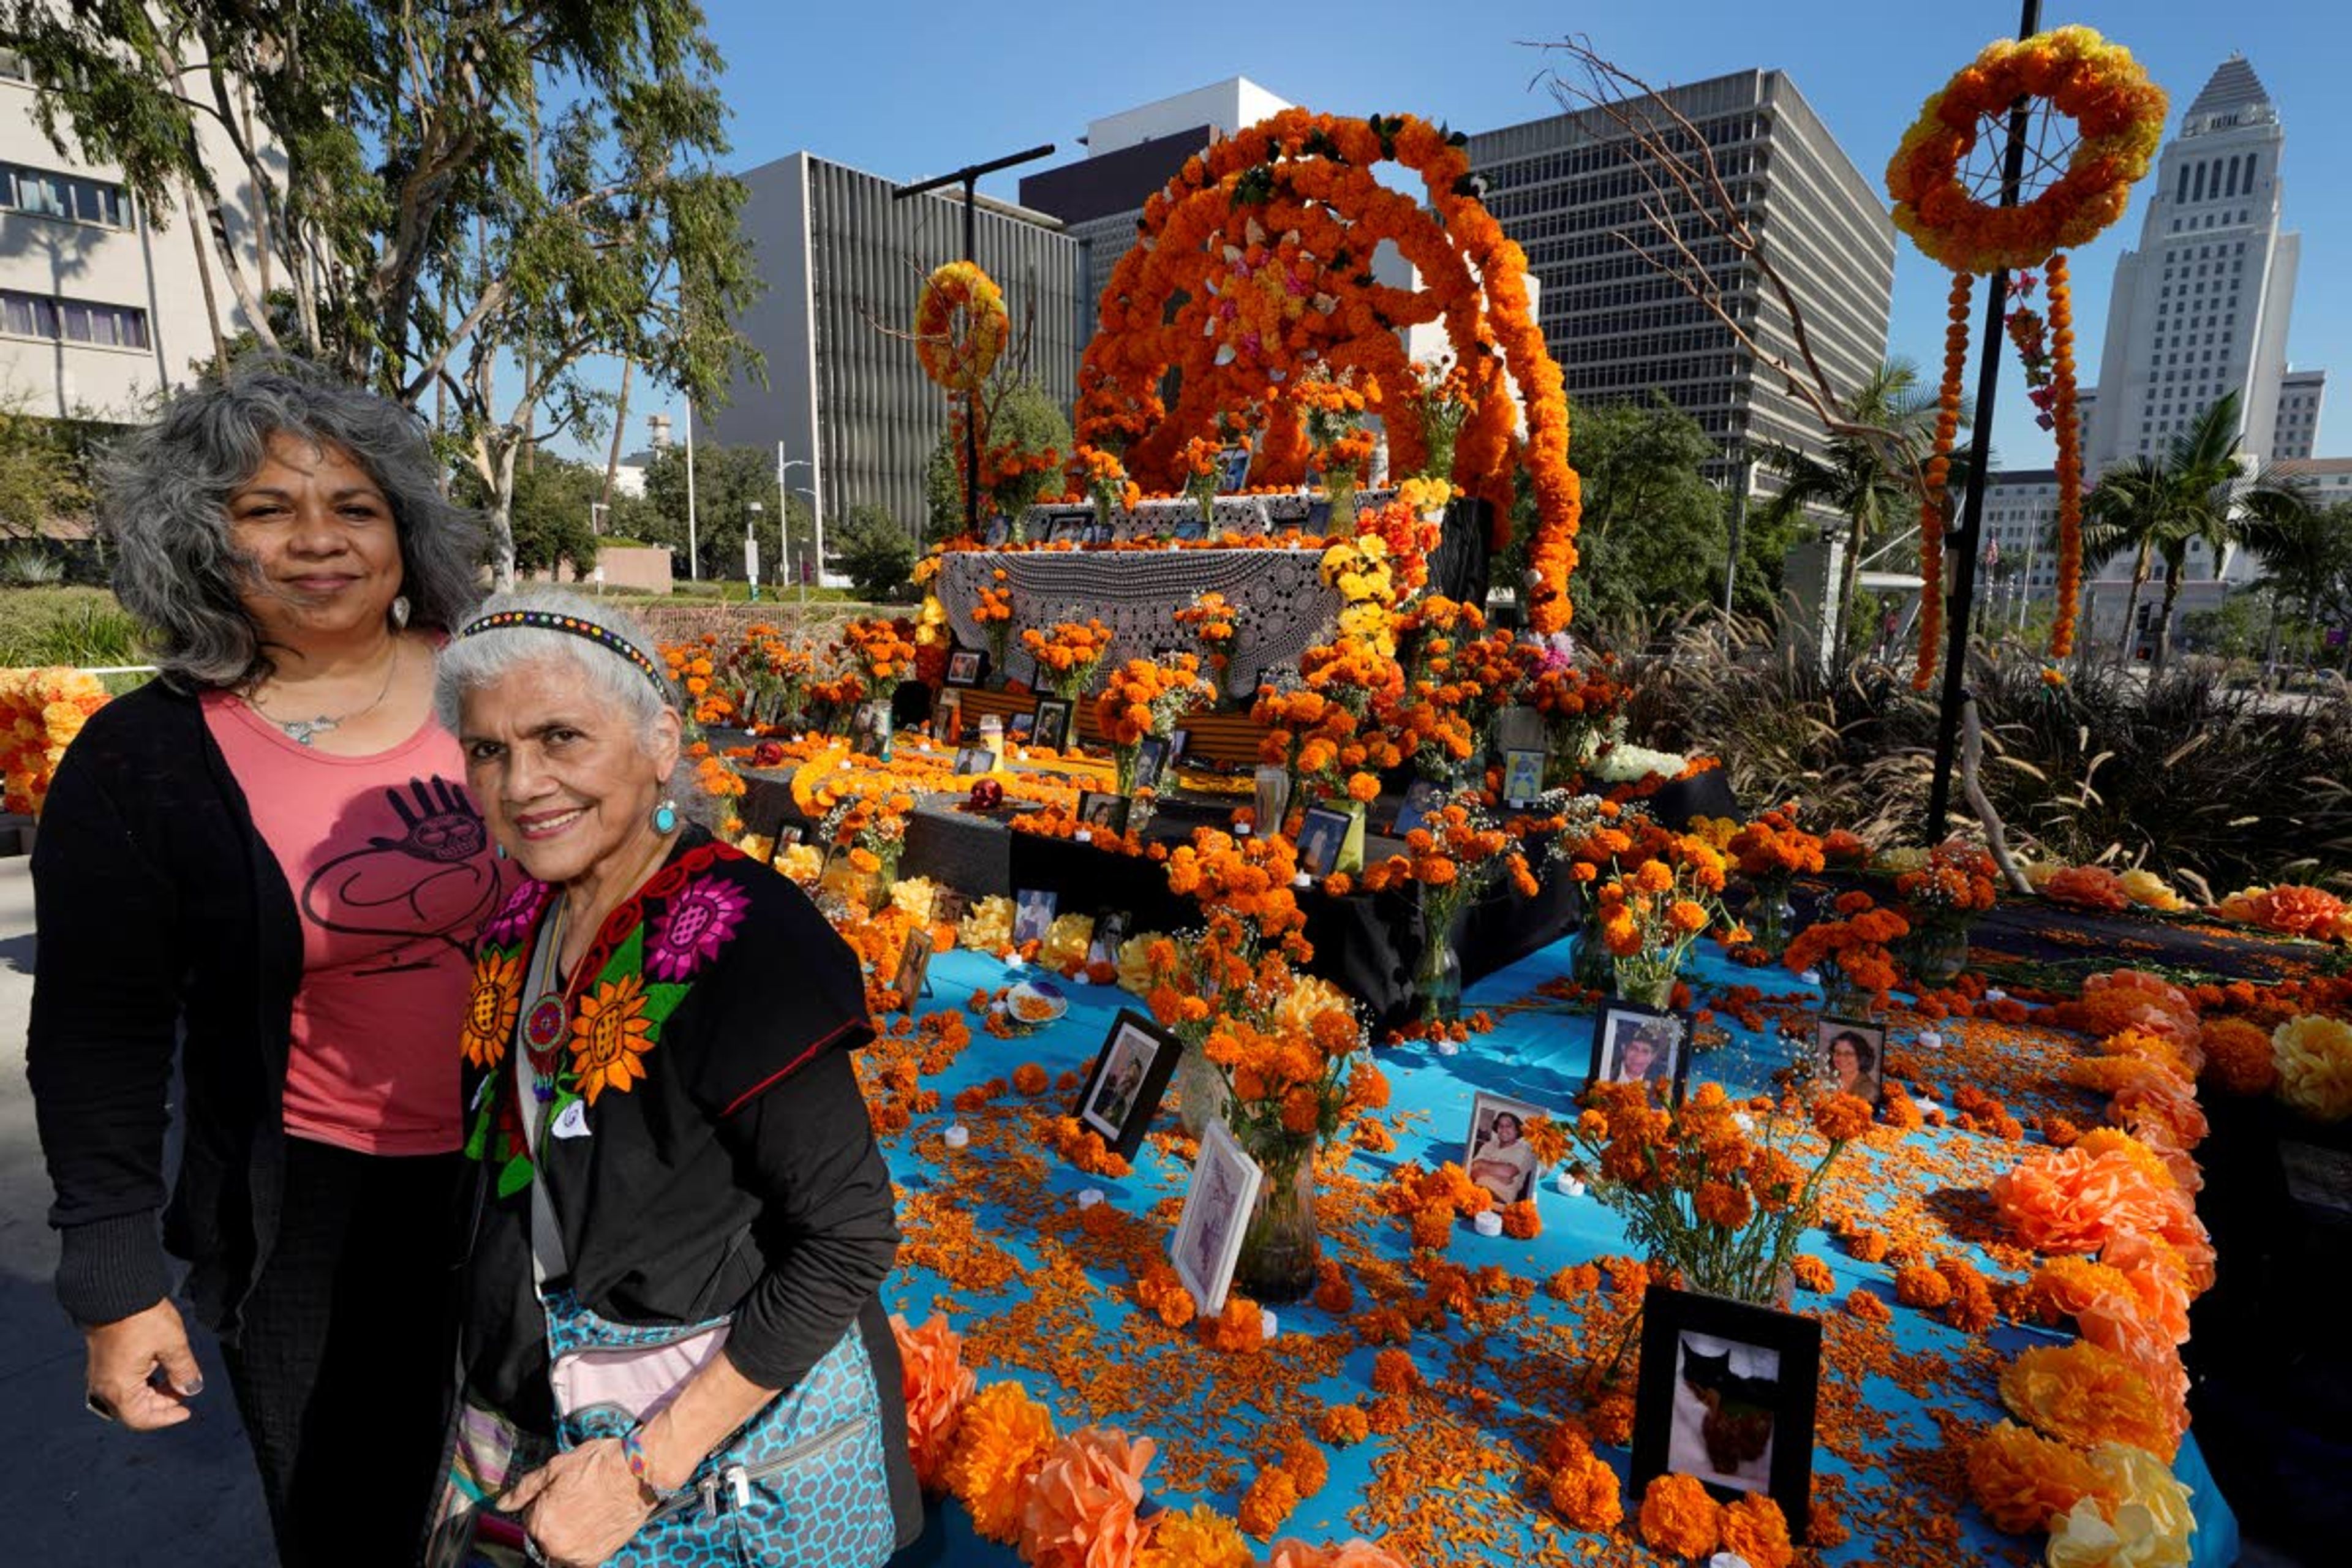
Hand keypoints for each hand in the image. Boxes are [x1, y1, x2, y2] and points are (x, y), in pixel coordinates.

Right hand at [82, 1299, 202, 1430]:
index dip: (166, 1418)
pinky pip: (121, 1385)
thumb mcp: (172, 1344)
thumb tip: (191, 1389)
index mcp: (118, 1388)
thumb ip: (183, 1370)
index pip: (141, 1419)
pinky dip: (141, 1384)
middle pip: (133, 1411)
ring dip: (151, 1394)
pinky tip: (158, 1370)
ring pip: (127, 1398)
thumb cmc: (142, 1317)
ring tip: (174, 1380)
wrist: (114, 1292)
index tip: (186, 1411)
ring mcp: (100, 1376)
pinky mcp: (101, 1364)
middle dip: (161, 1405)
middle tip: (183, 1390)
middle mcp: (104, 1387)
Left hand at [500, 1438, 656, 1566]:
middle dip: (554, 1520)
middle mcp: (555, 1544)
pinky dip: (583, 1544)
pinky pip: (579, 1557)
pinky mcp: (597, 1559)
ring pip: (561, 1548)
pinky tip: (595, 1522)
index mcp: (540, 1522)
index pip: (529, 1519)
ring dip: (567, 1534)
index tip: (562, 1490)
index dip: (544, 1502)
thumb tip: (502, 1505)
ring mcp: (577, 1555)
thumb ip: (525, 1489)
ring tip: (587, 1510)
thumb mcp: (556, 1467)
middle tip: (576, 1500)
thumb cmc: (598, 1464)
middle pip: (544, 1536)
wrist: (637, 1473)